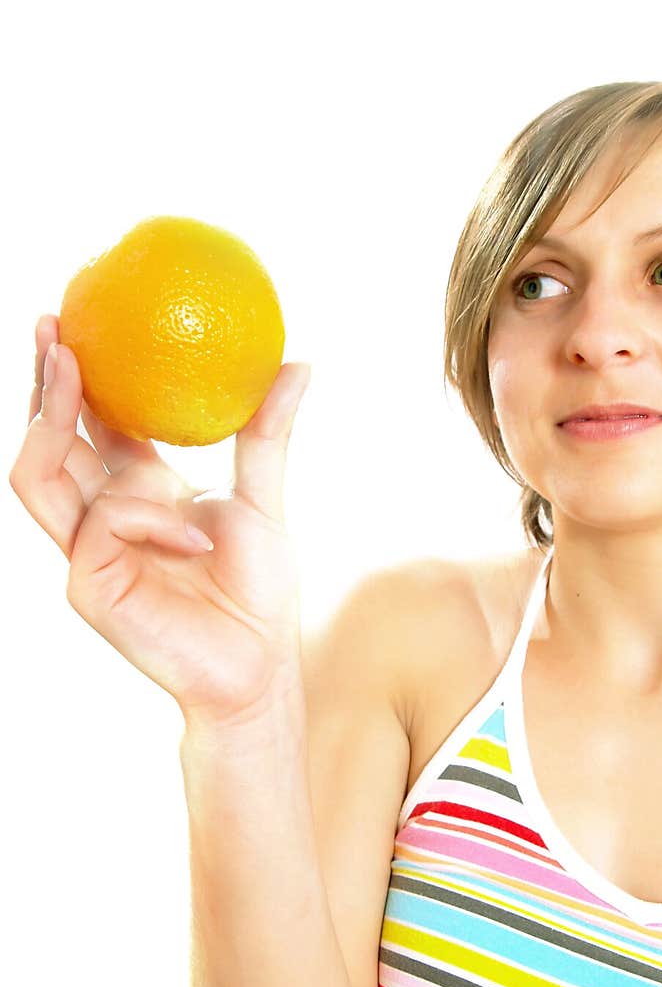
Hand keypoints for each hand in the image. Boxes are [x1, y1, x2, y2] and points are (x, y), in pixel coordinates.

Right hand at [10, 314, 311, 723]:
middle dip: (41, 384)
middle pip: (48, 443)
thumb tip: (298, 361)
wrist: (258, 670)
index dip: (80, 376)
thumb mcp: (264, 502)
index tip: (80, 316)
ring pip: (37, 475)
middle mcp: (103, 519)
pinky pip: (102, 523)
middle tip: (52, 325)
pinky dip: (146, 516)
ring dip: (49, 419)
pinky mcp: (88, 584)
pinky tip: (196, 538)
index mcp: (137, 495)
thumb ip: (266, 435)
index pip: (93, 428)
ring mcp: (87, 552)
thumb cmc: (258, 593)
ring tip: (70, 366)